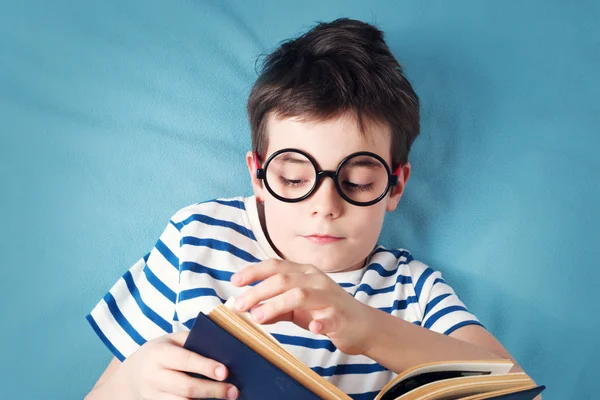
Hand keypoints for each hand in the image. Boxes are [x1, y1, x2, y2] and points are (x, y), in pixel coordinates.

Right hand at [105, 331, 237, 399]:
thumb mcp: (170, 340)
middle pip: (186, 386)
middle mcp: (153, 375)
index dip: (205, 366)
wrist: (131, 375)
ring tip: (227, 398)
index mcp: (158, 353)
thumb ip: (193, 339)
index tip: (225, 371)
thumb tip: (222, 344)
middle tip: (233, 391)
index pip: (185, 360)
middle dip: (212, 390)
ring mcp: (153, 395)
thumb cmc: (160, 352)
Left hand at [231, 259, 372, 354]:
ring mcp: (330, 297)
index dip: (254, 271)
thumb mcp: (296, 307)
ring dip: (276, 305)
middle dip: (258, 291)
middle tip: (239, 305)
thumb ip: (274, 306)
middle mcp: (316, 280)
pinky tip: (313, 329)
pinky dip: (320, 323)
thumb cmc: (325, 312)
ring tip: (257, 317)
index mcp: (304, 273)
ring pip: (300, 294)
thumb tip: (248, 309)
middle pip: (283, 279)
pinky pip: (330, 318)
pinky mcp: (341, 317)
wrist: (361, 325)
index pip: (275, 266)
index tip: (235, 281)